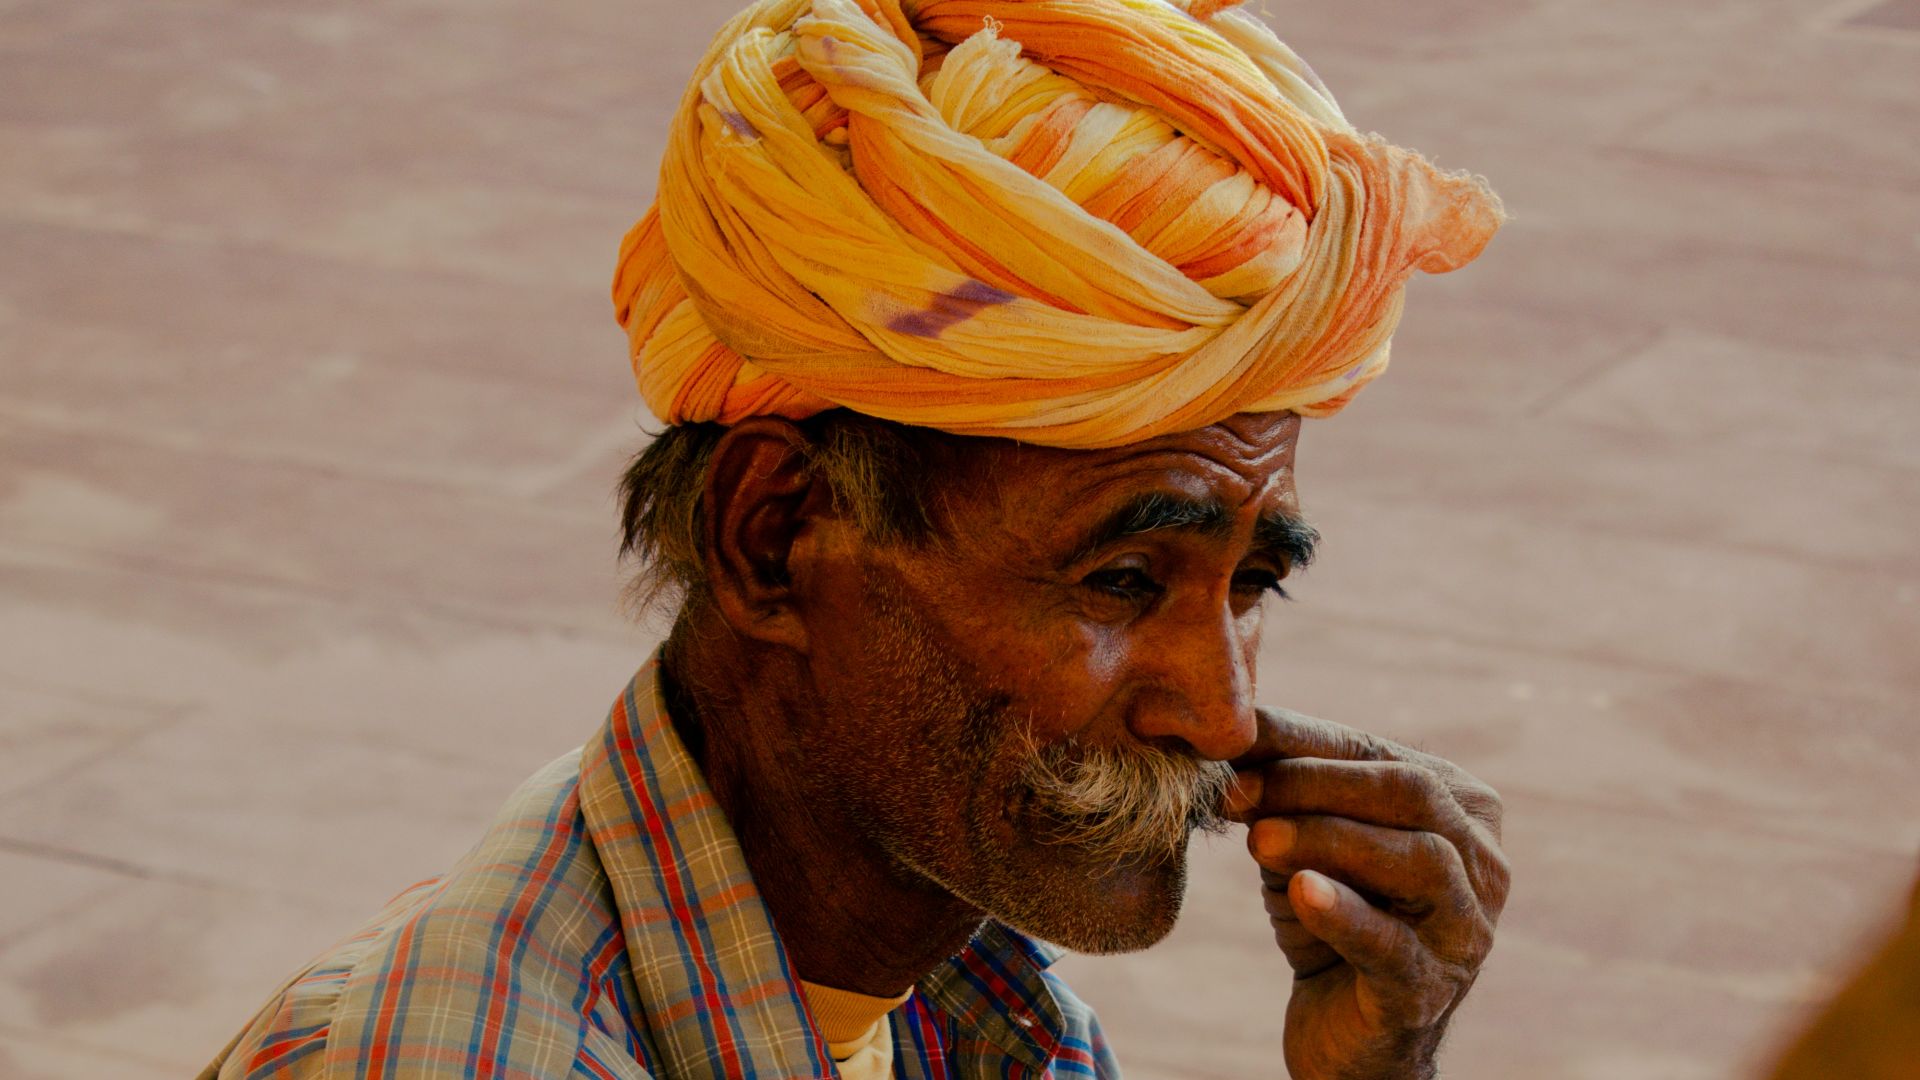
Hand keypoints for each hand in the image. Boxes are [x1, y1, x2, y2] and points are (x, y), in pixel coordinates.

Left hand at [1225, 707, 1508, 1079]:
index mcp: (1460, 806)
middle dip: (1314, 784)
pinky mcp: (1431, 989)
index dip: (1300, 744)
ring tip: (1259, 840)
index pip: (1378, 754)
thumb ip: (1283, 784)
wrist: (1341, 1028)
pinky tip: (1301, 892)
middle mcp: (1483, 861)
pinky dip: (1345, 913)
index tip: (1228, 743)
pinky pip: (1393, 944)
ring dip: (1328, 839)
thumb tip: (1229, 726)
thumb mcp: (1304, 837)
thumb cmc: (1328, 913)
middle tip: (1238, 793)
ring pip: (1419, 860)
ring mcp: (1467, 928)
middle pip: (1410, 793)